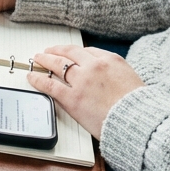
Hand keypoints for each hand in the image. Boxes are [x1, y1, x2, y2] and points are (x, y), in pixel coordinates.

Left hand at [28, 45, 144, 139]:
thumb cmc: (138, 106)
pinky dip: (39, 79)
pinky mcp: (72, 98)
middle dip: (56, 51)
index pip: (87, 51)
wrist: (136, 119)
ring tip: (37, 59)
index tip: (68, 53)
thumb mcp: (131, 79)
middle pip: (69, 53)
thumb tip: (107, 78)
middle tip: (48, 51)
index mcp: (110, 60)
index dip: (74, 52)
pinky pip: (51, 85)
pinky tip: (32, 77)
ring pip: (58, 65)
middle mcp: (94, 66)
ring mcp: (82, 81)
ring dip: (45, 60)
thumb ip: (115, 74)